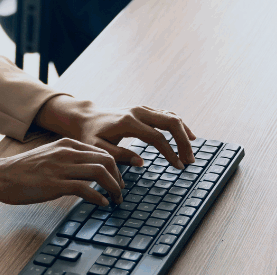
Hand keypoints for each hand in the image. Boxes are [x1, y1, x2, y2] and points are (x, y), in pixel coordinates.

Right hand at [0, 138, 124, 212]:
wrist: (1, 175)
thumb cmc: (23, 169)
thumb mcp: (49, 155)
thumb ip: (68, 158)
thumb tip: (86, 169)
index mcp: (67, 144)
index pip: (102, 151)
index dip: (116, 167)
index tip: (119, 180)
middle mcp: (67, 152)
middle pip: (106, 160)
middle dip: (119, 177)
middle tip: (120, 191)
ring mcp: (61, 167)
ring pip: (100, 173)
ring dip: (113, 188)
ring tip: (115, 200)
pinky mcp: (56, 184)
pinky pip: (86, 189)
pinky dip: (98, 197)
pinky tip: (101, 204)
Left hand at [32, 96, 196, 170]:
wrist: (86, 117)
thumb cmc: (90, 135)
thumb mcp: (96, 149)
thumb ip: (118, 156)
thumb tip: (141, 163)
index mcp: (128, 123)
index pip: (157, 137)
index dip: (170, 153)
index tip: (179, 167)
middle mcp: (138, 112)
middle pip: (170, 122)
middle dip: (183, 142)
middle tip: (190, 161)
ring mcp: (142, 108)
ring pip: (171, 116)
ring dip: (184, 134)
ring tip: (190, 152)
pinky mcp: (144, 109)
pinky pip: (167, 115)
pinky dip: (179, 125)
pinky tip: (187, 136)